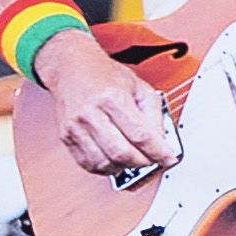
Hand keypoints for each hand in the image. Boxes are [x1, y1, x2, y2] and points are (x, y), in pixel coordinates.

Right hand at [39, 40, 184, 174]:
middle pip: (122, 153)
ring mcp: (76, 126)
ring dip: (124, 167)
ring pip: (105, 163)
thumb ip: (154, 117)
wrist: (71, 68)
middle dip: (143, 162)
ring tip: (133, 158)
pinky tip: (115, 159)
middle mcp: (91, 113)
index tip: (169, 159)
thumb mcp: (140, 87)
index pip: (140, 136)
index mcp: (112, 98)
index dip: (159, 152)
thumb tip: (163, 144)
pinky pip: (88, 164)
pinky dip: (106, 168)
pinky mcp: (66, 136)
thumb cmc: (105, 76)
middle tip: (152, 159)